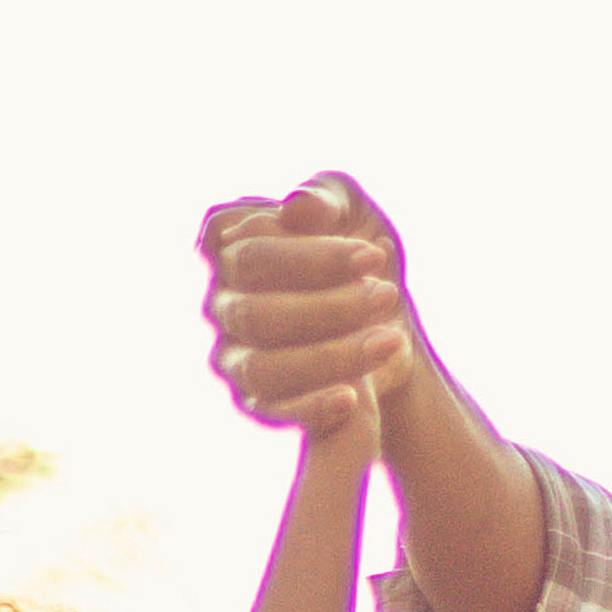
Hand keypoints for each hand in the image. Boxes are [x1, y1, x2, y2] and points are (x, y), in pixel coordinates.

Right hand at [198, 173, 412, 432]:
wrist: (384, 315)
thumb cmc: (355, 248)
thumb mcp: (350, 208)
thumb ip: (323, 199)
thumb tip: (296, 208)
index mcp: (228, 247)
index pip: (250, 255)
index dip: (311, 258)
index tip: (374, 256)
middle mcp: (222, 304)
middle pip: (254, 315)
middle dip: (327, 309)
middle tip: (388, 295)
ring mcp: (236, 357)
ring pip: (262, 368)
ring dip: (329, 357)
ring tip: (390, 339)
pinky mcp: (262, 401)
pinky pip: (276, 412)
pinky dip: (312, 408)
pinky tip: (351, 398)